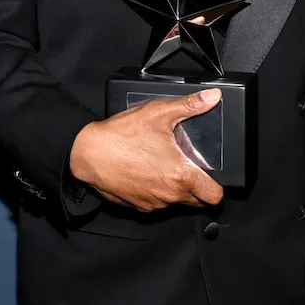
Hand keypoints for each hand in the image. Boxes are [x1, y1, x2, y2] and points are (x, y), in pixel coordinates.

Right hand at [68, 89, 224, 211]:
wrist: (88, 153)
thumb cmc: (120, 136)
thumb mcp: (158, 113)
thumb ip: (190, 105)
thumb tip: (212, 97)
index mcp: (181, 175)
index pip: (214, 196)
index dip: (217, 186)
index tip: (212, 176)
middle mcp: (170, 195)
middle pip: (198, 202)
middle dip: (198, 187)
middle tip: (189, 167)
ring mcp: (153, 204)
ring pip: (177, 204)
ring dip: (177, 190)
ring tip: (165, 166)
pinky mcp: (139, 207)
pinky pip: (157, 205)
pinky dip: (158, 194)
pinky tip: (149, 173)